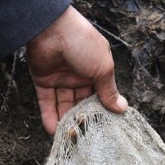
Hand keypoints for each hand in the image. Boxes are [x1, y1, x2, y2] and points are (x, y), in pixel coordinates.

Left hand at [27, 6, 127, 133]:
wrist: (50, 28)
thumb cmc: (82, 42)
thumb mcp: (102, 68)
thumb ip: (109, 90)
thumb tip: (122, 108)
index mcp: (96, 69)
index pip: (100, 95)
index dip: (101, 110)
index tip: (103, 126)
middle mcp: (79, 75)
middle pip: (81, 102)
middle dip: (83, 118)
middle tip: (84, 134)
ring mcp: (60, 78)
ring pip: (64, 104)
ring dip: (66, 120)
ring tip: (69, 136)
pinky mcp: (43, 81)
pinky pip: (47, 102)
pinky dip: (49, 116)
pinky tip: (53, 130)